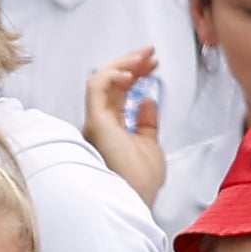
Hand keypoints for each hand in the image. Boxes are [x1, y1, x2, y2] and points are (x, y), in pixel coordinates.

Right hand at [82, 47, 166, 205]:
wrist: (137, 199)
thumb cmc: (141, 181)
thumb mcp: (150, 144)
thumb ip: (147, 122)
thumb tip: (147, 99)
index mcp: (113, 127)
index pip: (120, 92)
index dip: (136, 74)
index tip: (154, 64)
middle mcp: (101, 122)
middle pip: (111, 83)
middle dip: (131, 64)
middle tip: (150, 52)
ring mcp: (96, 122)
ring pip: (102, 81)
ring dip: (123, 65)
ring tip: (144, 56)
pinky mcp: (95, 122)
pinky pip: (96, 89)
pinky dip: (112, 76)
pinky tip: (131, 73)